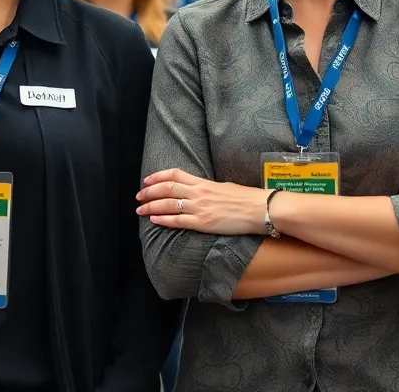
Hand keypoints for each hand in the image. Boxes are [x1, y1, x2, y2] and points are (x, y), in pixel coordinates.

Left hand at [137, 168, 267, 235]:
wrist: (259, 209)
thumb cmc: (246, 198)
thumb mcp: (224, 186)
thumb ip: (207, 188)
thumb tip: (197, 191)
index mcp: (203, 182)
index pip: (175, 174)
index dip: (158, 176)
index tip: (147, 180)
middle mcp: (198, 193)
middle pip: (166, 189)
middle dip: (149, 192)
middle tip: (138, 196)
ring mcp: (200, 208)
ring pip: (168, 204)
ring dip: (151, 206)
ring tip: (140, 210)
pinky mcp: (203, 223)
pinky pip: (178, 221)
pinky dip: (164, 220)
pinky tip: (154, 220)